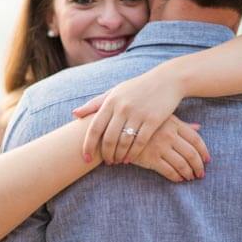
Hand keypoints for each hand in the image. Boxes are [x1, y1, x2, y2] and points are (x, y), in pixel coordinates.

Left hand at [72, 66, 191, 164]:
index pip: (94, 128)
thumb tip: (75, 114)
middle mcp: (122, 108)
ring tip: (117, 161)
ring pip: (123, 143)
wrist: (167, 80)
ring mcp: (138, 114)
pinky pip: (140, 142)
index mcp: (111, 101)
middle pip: (108, 139)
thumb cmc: (137, 87)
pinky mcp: (153, 120)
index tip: (85, 158)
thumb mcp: (115, 91)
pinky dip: (133, 154)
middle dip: (106, 154)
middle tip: (107, 162)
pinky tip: (130, 159)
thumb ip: (95, 103)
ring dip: (119, 156)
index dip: (88, 146)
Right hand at [133, 115, 208, 181]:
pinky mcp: (150, 158)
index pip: (196, 139)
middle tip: (201, 174)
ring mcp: (160, 147)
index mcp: (174, 123)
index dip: (204, 151)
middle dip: (198, 166)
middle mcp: (169, 135)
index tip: (207, 160)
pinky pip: (168, 171)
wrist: (119, 129)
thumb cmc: (144, 123)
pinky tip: (179, 179)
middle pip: (191, 154)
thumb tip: (199, 127)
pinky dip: (176, 177)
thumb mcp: (163, 118)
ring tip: (190, 178)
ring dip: (189, 173)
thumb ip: (182, 124)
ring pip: (182, 164)